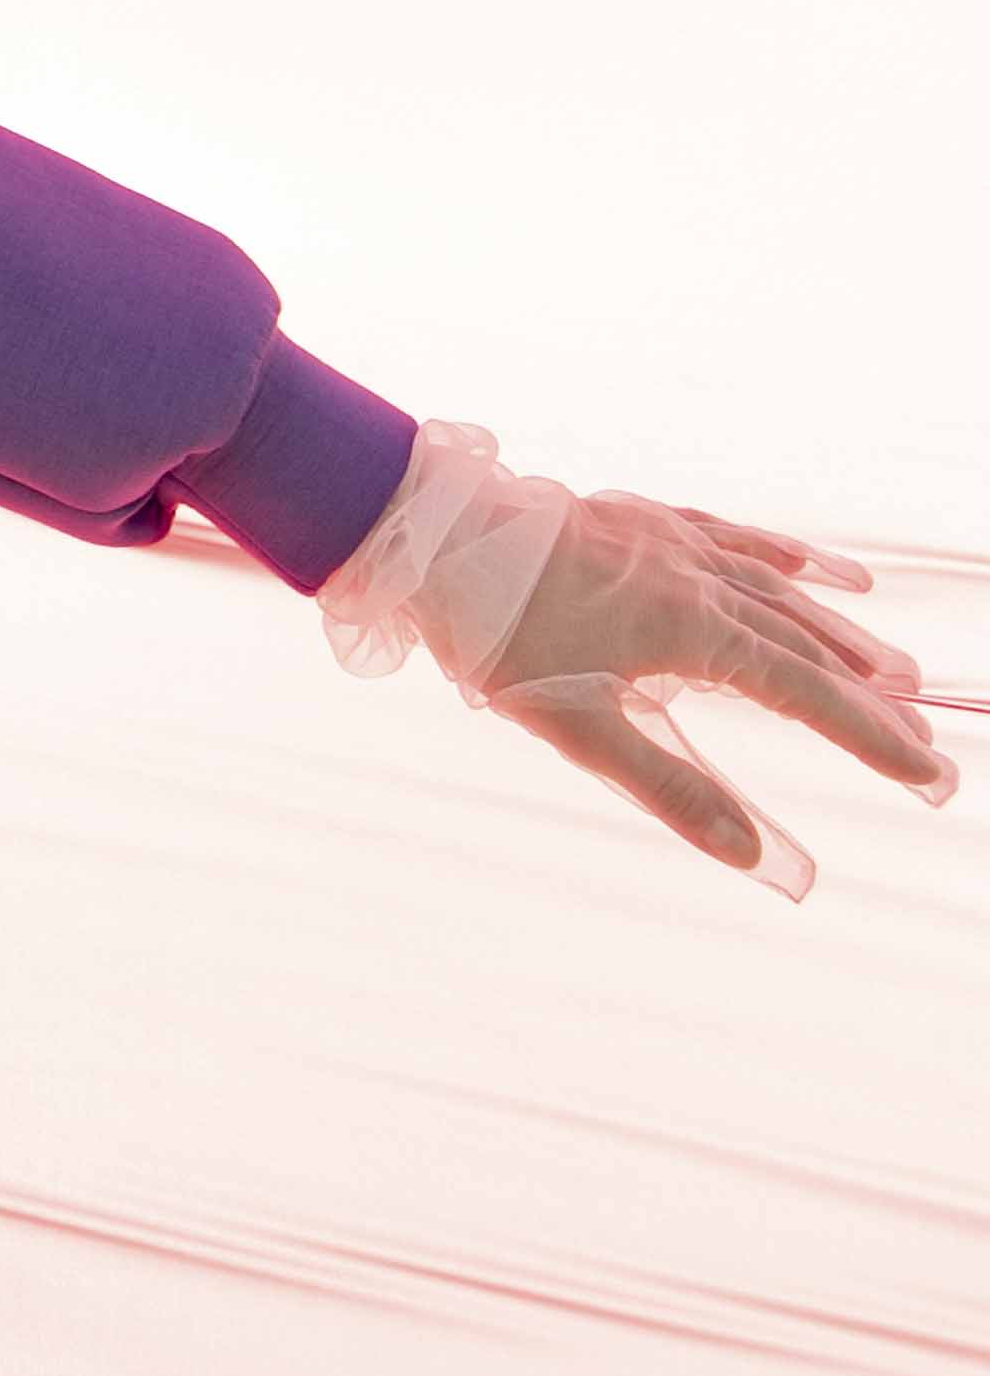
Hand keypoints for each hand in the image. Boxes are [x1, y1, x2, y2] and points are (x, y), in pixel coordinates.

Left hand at [325, 420, 959, 900]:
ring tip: (898, 670)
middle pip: (809, 645)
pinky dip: (788, 559)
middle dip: (874, 696)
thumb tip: (755, 853)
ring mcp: (676, 544)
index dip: (875, 739)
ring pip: (783, 591)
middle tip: (930, 737)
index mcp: (693, 632)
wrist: (441, 539)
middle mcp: (700, 580)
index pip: (809, 697)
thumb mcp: (579, 728)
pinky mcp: (648, 522)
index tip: (933, 777)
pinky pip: (738, 539)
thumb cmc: (503, 635)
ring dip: (843, 632)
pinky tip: (823, 573)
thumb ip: (671, 789)